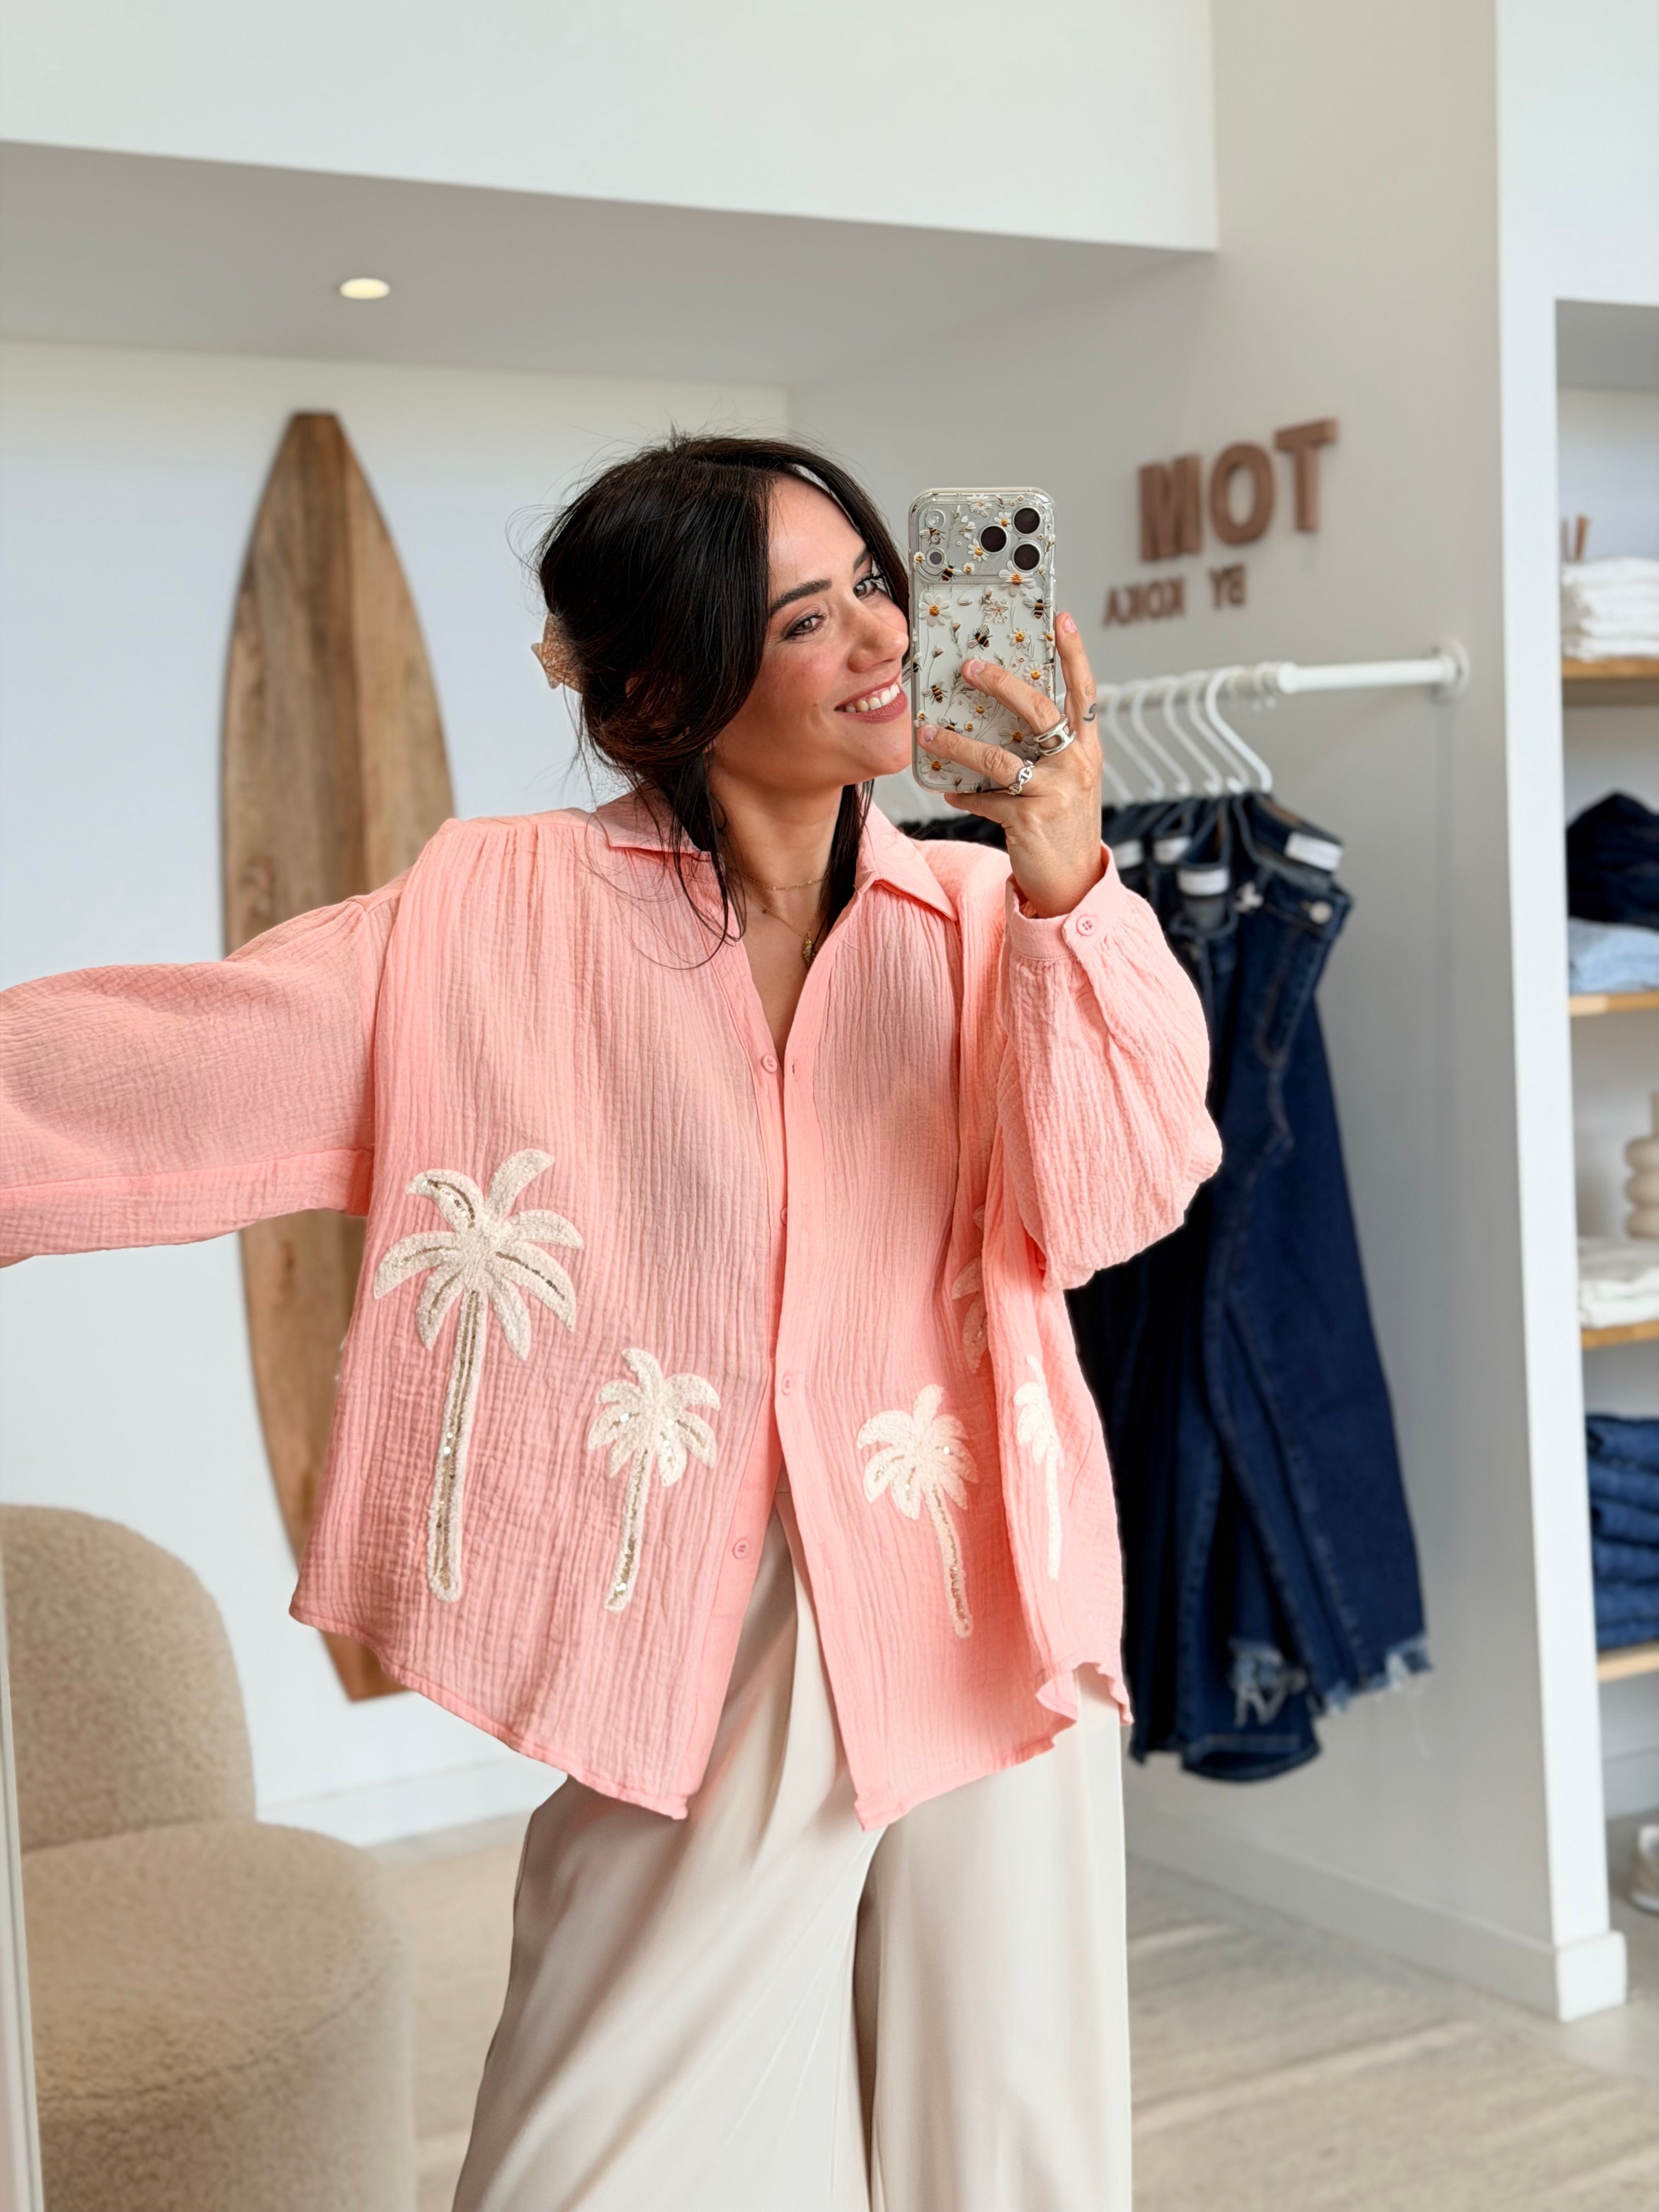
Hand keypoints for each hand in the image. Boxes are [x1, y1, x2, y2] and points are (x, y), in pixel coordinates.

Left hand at [917, 612, 1104, 917]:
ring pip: (998, 757)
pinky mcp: (1030, 820)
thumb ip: (1047, 751)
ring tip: (928, 732)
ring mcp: (1055, 792)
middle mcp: (1076, 765)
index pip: (1084, 691)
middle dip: (1000, 683)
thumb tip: (1001, 720)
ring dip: (957, 743)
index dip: (1074, 654)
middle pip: (1038, 709)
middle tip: (968, 665)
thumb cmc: (1064, 825)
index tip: (1061, 619)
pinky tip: (949, 792)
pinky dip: (964, 795)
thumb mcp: (1068, 781)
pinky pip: (986, 799)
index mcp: (1087, 749)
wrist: (1072, 883)